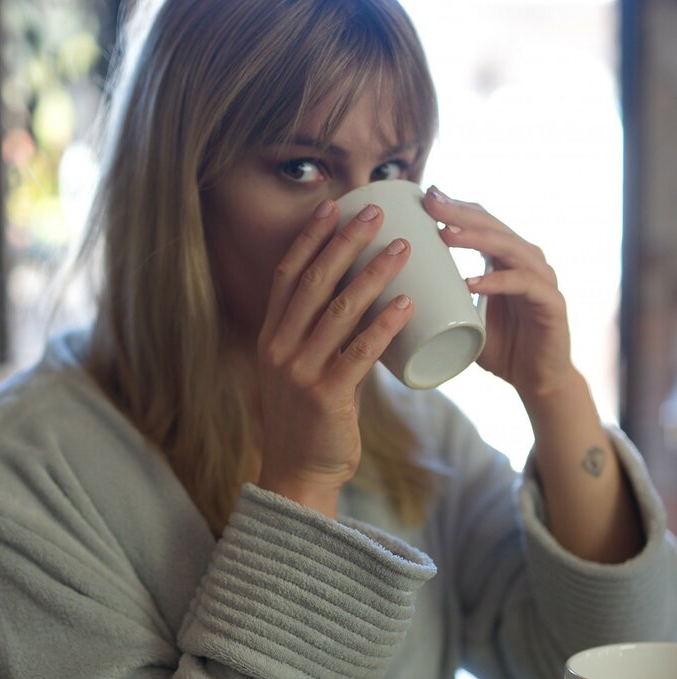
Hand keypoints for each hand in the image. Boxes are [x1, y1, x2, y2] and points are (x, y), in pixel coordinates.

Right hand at [256, 198, 412, 514]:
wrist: (300, 473)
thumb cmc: (310, 417)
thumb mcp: (305, 368)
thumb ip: (327, 337)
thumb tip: (368, 301)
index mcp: (271, 336)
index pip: (288, 274)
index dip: (310, 238)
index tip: (333, 205)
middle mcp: (279, 348)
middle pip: (313, 283)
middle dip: (345, 243)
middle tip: (376, 212)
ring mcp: (299, 372)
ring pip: (339, 311)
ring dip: (373, 274)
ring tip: (403, 247)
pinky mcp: (325, 396)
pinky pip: (359, 352)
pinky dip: (384, 325)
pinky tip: (406, 303)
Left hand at [423, 186, 574, 406]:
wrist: (536, 381)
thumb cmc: (499, 348)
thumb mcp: (463, 318)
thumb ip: (442, 301)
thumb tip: (393, 293)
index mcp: (508, 258)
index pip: (484, 222)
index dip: (457, 207)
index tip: (424, 196)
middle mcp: (528, 261)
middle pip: (494, 227)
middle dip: (461, 213)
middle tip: (430, 203)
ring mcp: (543, 280)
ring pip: (510, 248)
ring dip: (476, 239)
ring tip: (446, 234)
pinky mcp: (552, 304)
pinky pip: (524, 285)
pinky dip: (497, 282)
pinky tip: (472, 282)